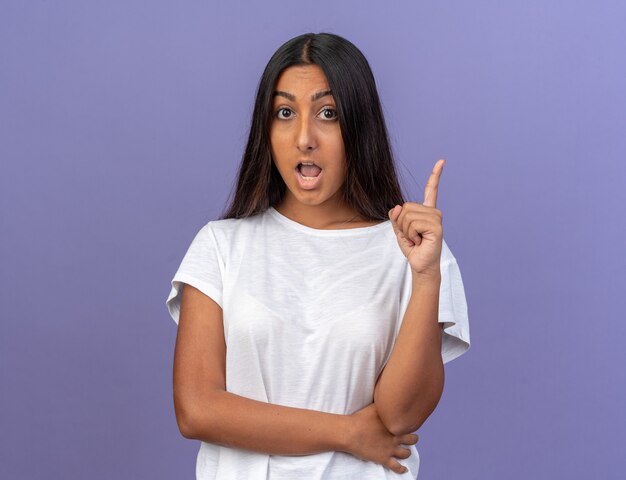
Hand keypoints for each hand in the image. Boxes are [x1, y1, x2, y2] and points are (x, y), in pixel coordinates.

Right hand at [346, 402, 418, 474]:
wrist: (350, 433)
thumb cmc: (360, 418)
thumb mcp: (373, 407)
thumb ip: (382, 404)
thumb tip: (387, 395)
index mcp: (394, 424)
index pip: (408, 425)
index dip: (408, 425)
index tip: (406, 424)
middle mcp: (395, 437)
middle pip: (412, 439)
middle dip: (412, 439)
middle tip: (409, 438)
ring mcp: (390, 449)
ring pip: (406, 453)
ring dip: (407, 453)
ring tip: (406, 452)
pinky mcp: (384, 459)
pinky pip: (396, 467)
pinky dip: (402, 469)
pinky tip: (404, 469)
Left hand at [389, 159, 444, 276]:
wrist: (420, 264)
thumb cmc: (412, 248)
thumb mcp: (399, 230)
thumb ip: (396, 216)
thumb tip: (398, 206)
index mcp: (426, 211)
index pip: (430, 190)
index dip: (435, 175)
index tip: (442, 161)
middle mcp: (433, 211)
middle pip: (405, 207)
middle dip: (401, 224)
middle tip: (412, 236)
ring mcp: (436, 218)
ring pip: (407, 216)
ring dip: (406, 231)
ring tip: (416, 239)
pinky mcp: (436, 226)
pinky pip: (413, 224)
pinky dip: (411, 235)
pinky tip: (420, 241)